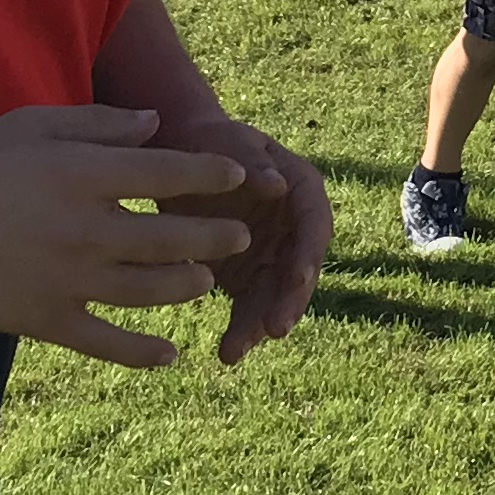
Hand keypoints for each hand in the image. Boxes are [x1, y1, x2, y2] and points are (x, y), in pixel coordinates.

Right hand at [0, 104, 257, 367]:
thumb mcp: (33, 125)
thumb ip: (100, 124)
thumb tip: (157, 122)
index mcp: (83, 175)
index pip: (167, 174)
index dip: (210, 175)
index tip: (239, 176)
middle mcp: (86, 229)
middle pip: (173, 238)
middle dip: (217, 237)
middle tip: (241, 237)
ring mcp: (69, 280)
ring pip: (152, 291)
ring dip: (188, 287)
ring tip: (206, 282)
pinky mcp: (48, 320)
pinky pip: (108, 343)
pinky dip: (143, 353)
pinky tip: (171, 356)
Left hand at [153, 110, 332, 363]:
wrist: (180, 158)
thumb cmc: (208, 142)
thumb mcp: (227, 141)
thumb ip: (251, 161)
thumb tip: (278, 187)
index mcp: (301, 190)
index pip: (315, 224)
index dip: (309, 253)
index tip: (298, 278)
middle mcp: (295, 228)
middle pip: (300, 269)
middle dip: (288, 301)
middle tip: (274, 328)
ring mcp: (273, 255)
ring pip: (276, 297)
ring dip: (260, 325)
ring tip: (235, 350)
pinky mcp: (248, 277)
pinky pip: (250, 308)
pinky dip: (241, 329)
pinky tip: (227, 353)